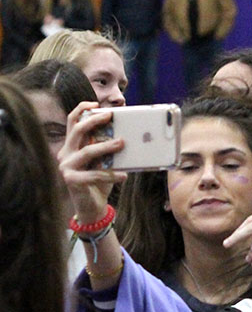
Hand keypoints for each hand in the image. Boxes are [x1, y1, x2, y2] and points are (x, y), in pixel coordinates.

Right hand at [58, 101, 125, 222]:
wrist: (92, 207)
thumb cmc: (100, 181)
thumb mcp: (104, 161)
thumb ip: (107, 148)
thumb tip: (126, 134)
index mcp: (71, 146)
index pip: (73, 122)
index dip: (82, 110)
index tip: (96, 104)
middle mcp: (65, 153)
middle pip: (78, 131)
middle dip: (94, 121)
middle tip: (110, 116)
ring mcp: (66, 167)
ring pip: (87, 151)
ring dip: (106, 146)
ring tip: (122, 143)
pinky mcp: (71, 180)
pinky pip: (94, 174)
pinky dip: (111, 174)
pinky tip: (124, 175)